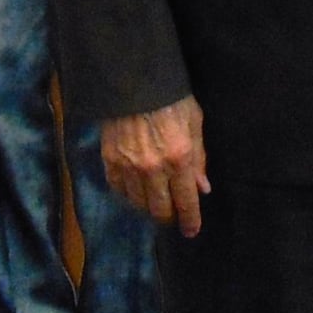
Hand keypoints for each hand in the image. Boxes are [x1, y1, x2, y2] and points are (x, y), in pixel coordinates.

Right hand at [101, 95, 209, 237]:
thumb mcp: (195, 121)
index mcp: (179, 157)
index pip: (185, 201)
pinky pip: (119, 191)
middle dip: (169, 216)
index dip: (190, 220)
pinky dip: (129, 195)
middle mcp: (153, 168)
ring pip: (139, 204)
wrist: (134, 80)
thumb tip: (202, 188)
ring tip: (156, 201)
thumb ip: (199, 157)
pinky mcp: (110, 162)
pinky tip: (136, 190)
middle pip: (160, 210)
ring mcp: (129, 167)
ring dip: (149, 207)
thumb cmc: (172, 98)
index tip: (192, 231)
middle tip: (173, 214)